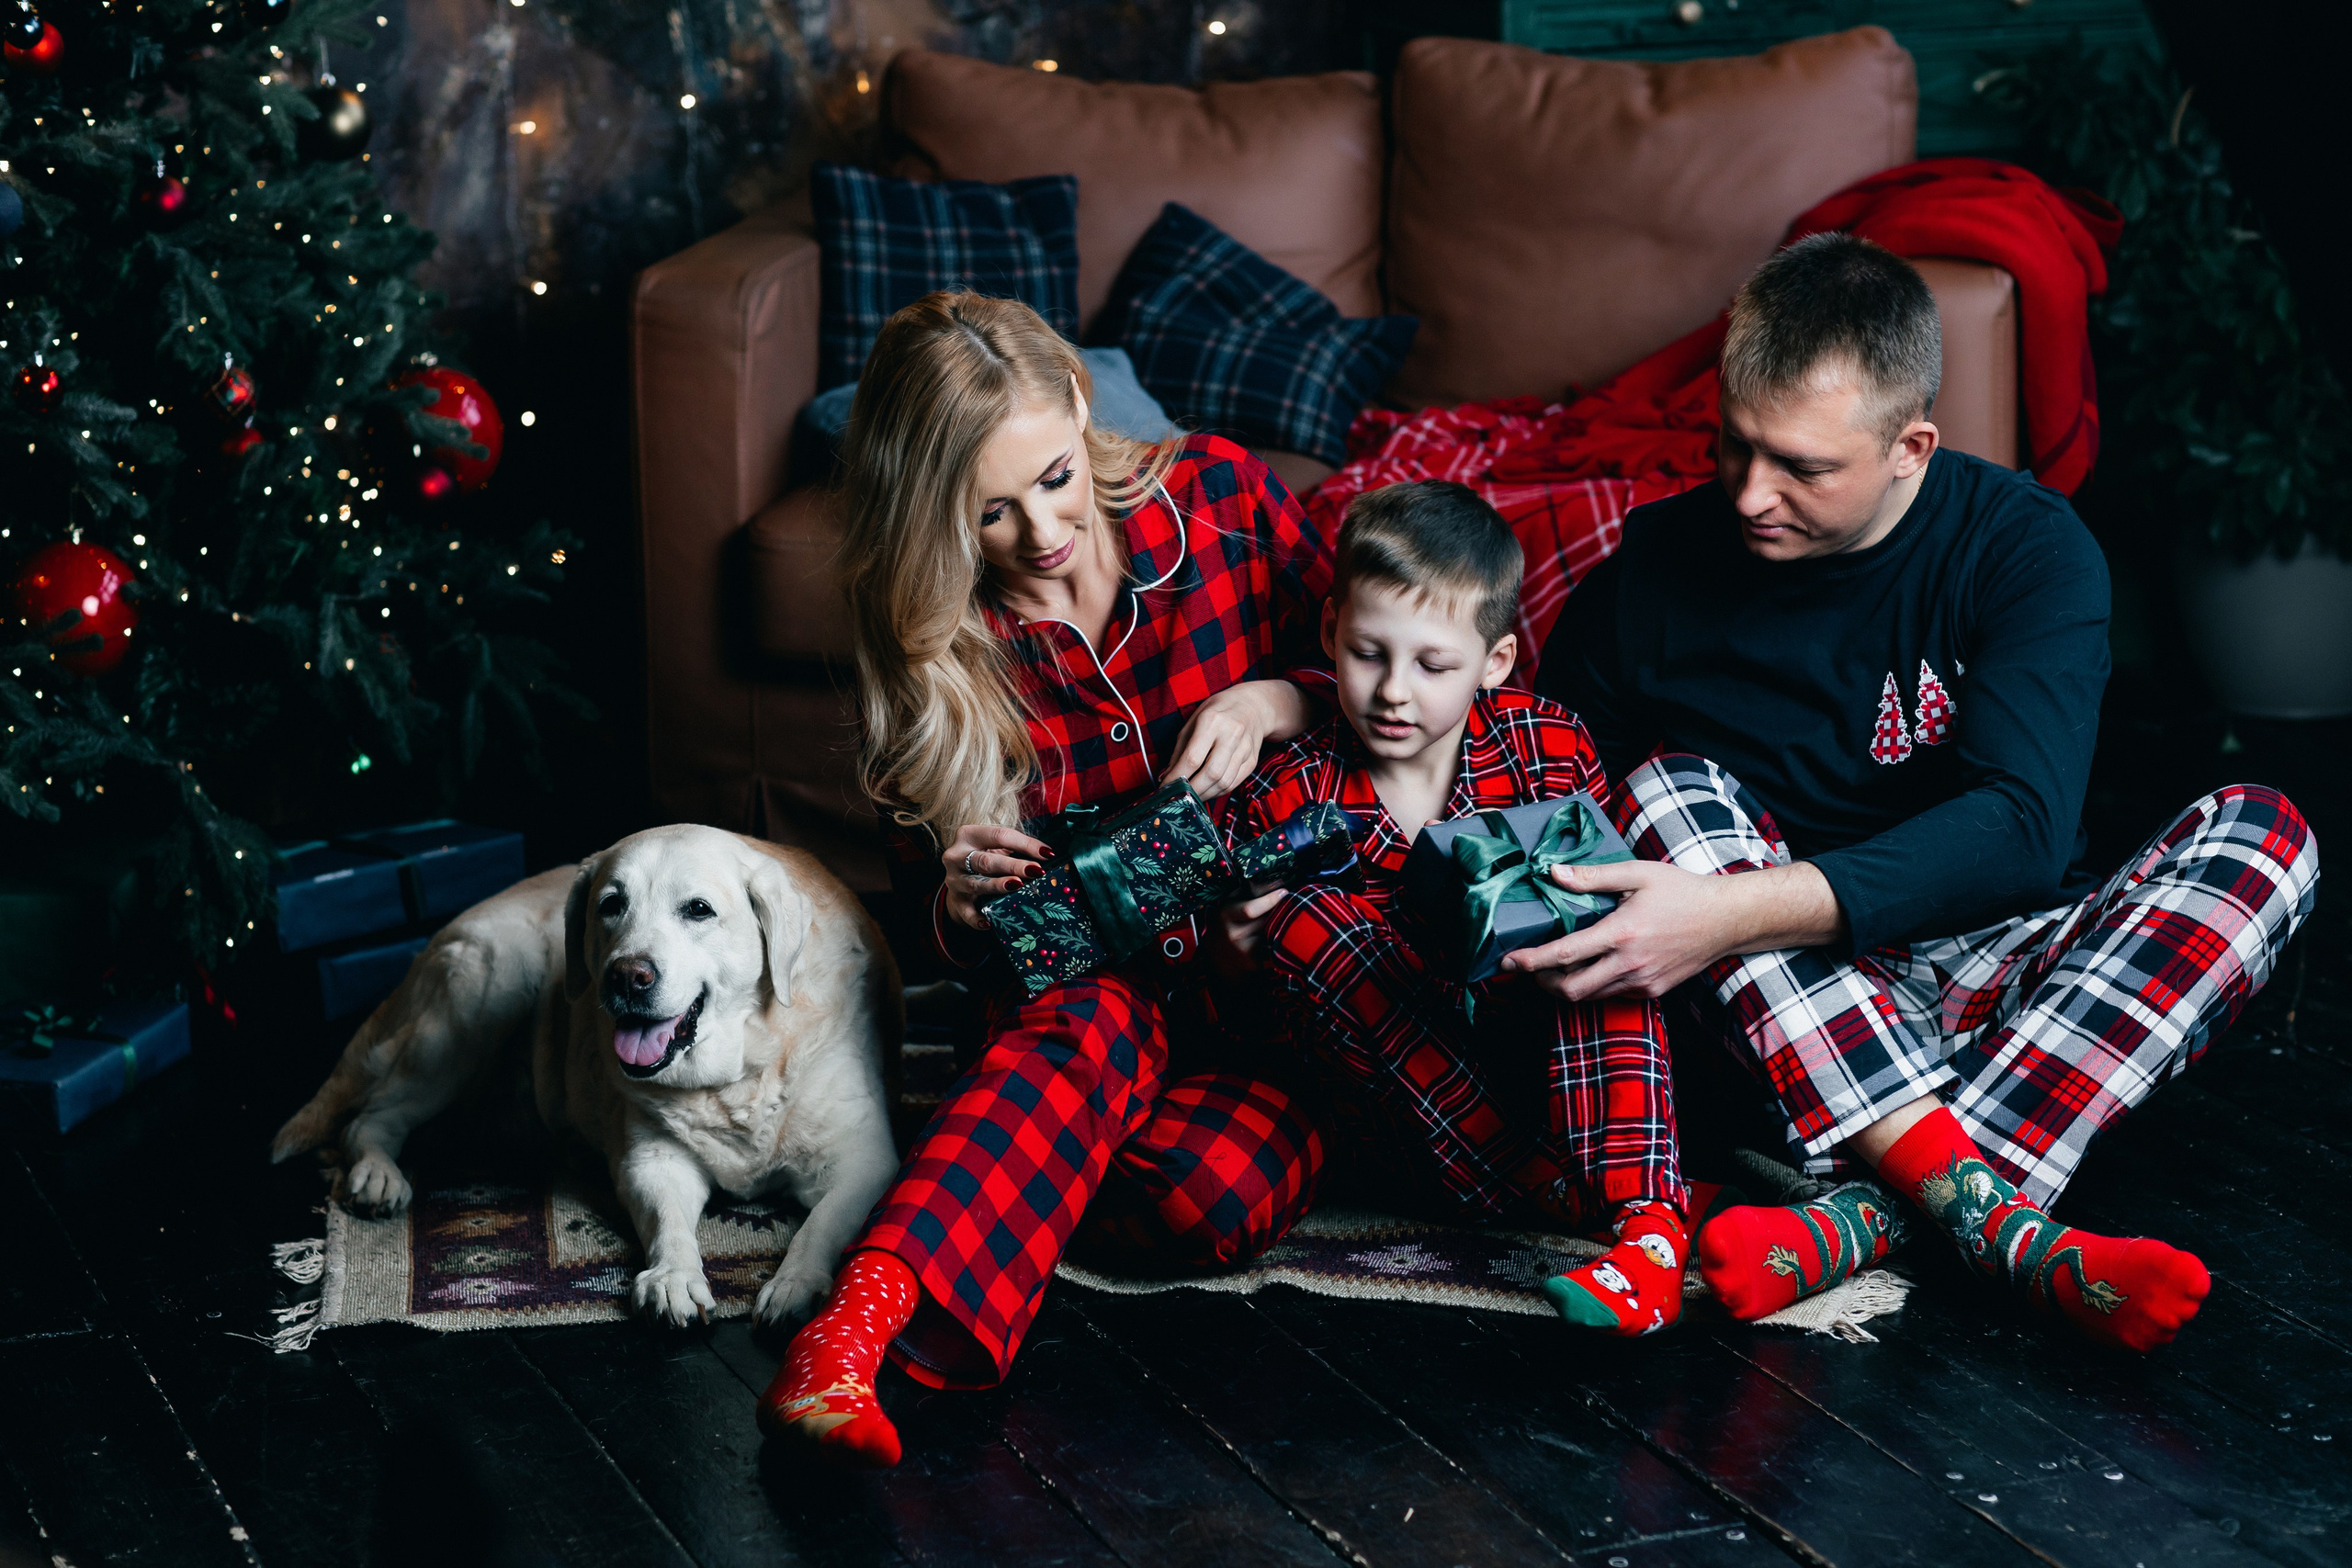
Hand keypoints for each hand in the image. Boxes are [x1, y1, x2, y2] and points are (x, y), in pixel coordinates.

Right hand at [940, 823, 1050, 930]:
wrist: (960, 875)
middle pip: (986, 860)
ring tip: (1017, 886)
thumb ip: (1016, 847)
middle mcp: (956, 856)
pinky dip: (976, 919)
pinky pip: (965, 912)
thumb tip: (1047, 854)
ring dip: (997, 885)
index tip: (1047, 853)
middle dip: (1013, 865)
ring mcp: (953, 879)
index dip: (1025, 843)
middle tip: (1035, 871)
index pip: (999, 836)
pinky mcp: (955, 900)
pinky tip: (988, 923)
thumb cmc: (986, 855)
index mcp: (968, 835)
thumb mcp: (997, 846)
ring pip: (976, 884)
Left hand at [1160, 680, 1309, 801]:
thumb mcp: (1193, 722)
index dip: (1177, 777)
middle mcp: (1232, 734)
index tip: (1165, 787)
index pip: (1193, 758)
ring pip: (1224, 782)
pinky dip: (1218, 791)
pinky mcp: (1253, 760)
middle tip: (1178, 797)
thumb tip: (1168, 775)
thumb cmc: (1217, 712)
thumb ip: (1180, 750)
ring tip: (1191, 796)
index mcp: (1212, 721)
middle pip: (1211, 773)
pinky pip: (1234, 782)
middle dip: (1192, 790)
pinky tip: (1207, 790)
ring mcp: (1245, 748)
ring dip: (1205, 794)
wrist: (1252, 706)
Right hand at [1206, 887, 1285, 978]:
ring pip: (1272, 932)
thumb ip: (1253, 889)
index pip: (1249, 910)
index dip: (1269, 900)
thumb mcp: (1235, 899)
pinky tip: (1277, 933)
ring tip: (1280, 918)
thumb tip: (1279, 883)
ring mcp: (1242, 950)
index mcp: (1226, 914)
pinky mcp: (1254, 962)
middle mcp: (1232, 934)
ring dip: (1280, 924)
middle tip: (1287, 903)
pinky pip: (1274, 946)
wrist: (1221, 948)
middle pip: (1265, 921)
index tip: (1284, 891)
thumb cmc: (1233, 917)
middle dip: (1278, 911)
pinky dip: (1279, 938)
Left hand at [1500, 859, 1738, 1000]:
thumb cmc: (1682, 891)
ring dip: (1566, 985)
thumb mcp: (1637, 873)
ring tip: (1555, 966)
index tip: (1508, 961)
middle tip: (1529, 967)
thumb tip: (1552, 873)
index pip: (1564, 955)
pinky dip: (1593, 985)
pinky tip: (1591, 966)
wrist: (1726, 919)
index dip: (1531, 961)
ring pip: (1590, 996)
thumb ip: (1592, 877)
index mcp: (1621, 933)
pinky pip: (1612, 995)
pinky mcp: (1652, 991)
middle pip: (1571, 989)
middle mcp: (1630, 964)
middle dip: (1542, 982)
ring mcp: (1642, 981)